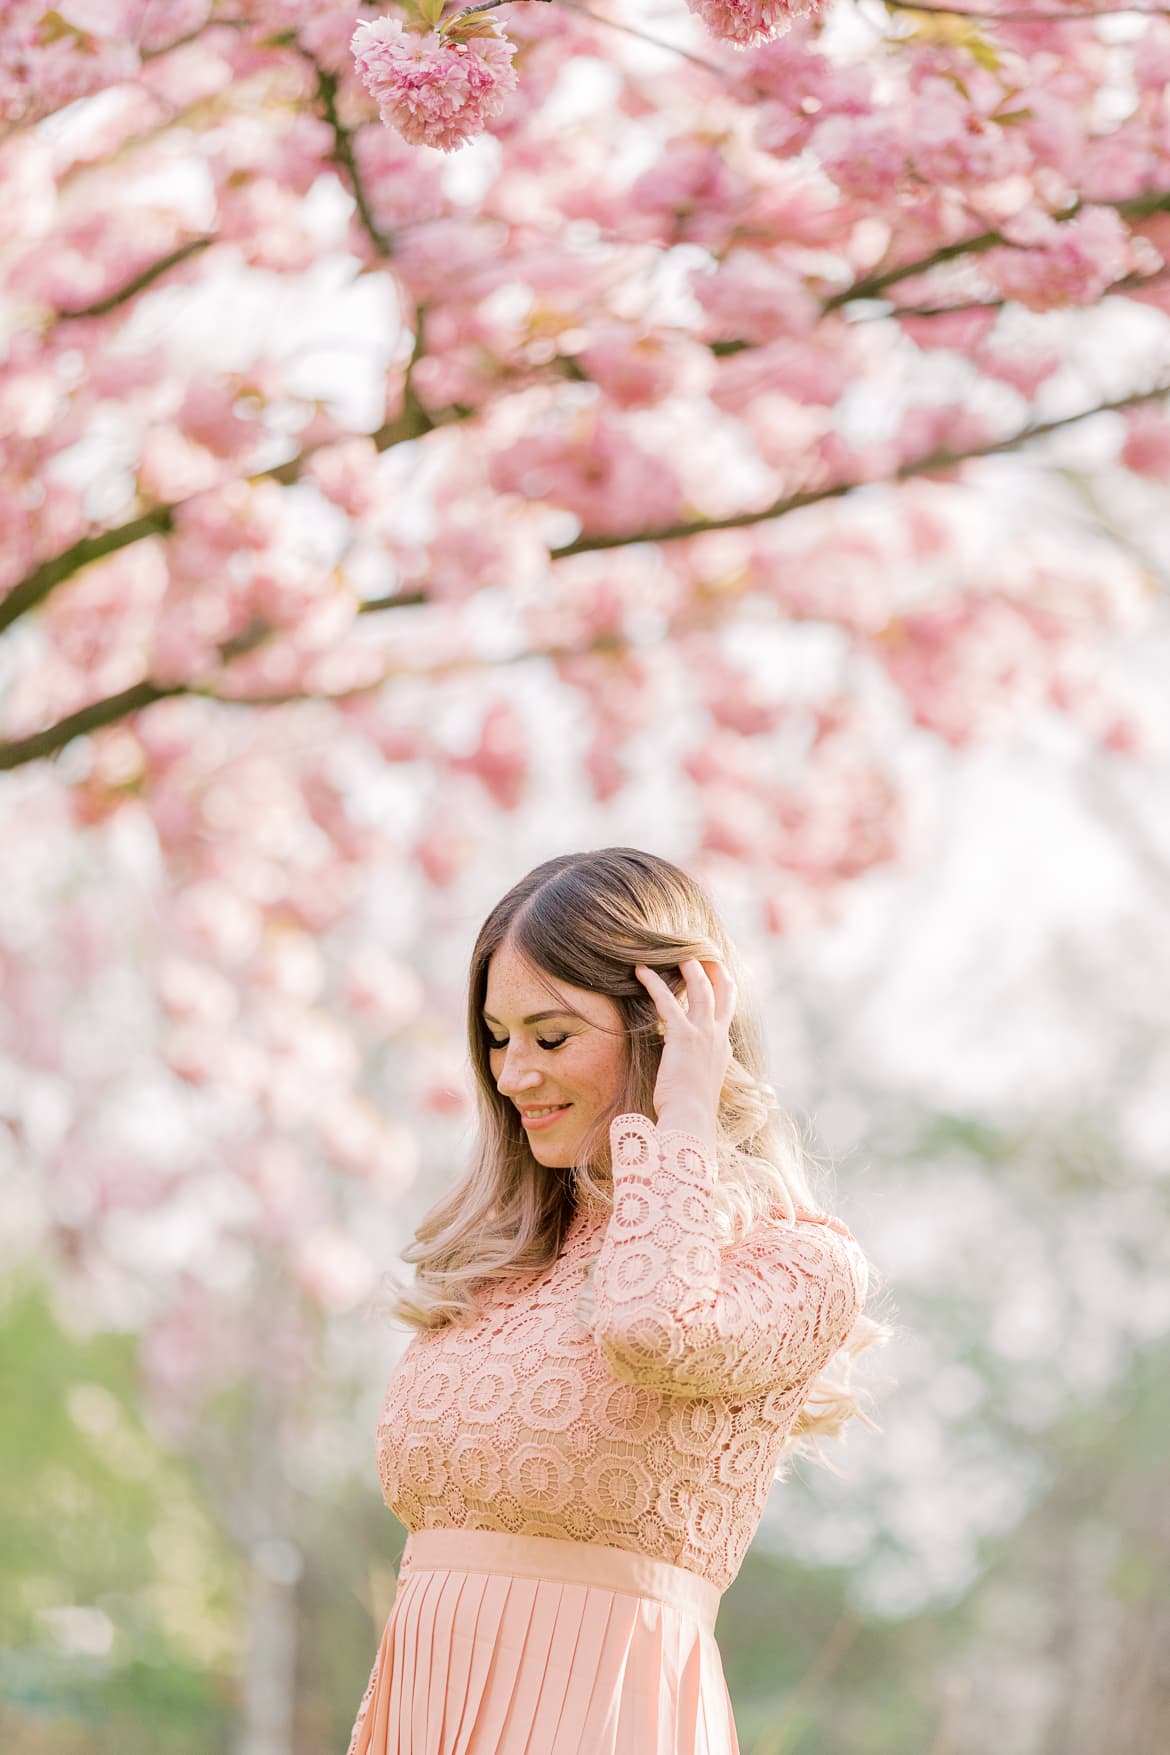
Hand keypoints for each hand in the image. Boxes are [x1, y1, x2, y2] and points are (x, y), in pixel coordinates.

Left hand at [633, 957, 735, 1145]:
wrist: (691, 1119)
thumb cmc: (691, 1109)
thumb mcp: (699, 1084)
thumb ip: (696, 1069)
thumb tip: (686, 1070)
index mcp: (722, 1048)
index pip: (727, 1010)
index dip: (723, 987)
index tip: (716, 972)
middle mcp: (718, 1036)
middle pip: (722, 991)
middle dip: (715, 968)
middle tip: (704, 951)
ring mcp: (704, 1034)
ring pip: (700, 988)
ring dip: (689, 967)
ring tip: (676, 952)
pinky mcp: (683, 1036)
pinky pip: (667, 1002)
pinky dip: (654, 984)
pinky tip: (641, 971)